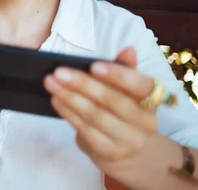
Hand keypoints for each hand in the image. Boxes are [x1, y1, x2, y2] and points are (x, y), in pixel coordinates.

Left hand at [43, 47, 157, 173]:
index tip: (94, 65)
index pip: (141, 86)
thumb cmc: (124, 110)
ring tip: (50, 83)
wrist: (130, 151)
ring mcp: (128, 140)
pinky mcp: (110, 152)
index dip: (118, 75)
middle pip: (112, 101)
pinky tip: (56, 100)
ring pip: (95, 115)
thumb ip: (125, 69)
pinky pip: (85, 130)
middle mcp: (145, 122)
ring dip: (69, 97)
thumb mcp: (128, 90)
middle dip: (82, 84)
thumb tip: (128, 49)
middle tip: (59, 72)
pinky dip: (67, 113)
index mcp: (151, 100)